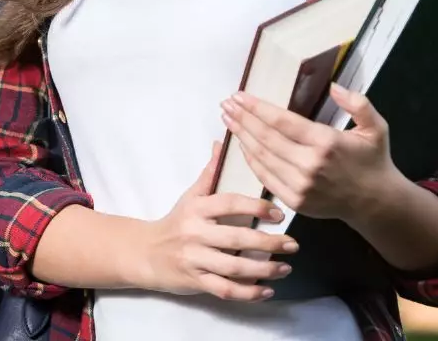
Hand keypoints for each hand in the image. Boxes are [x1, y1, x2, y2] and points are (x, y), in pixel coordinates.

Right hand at [138, 141, 300, 299]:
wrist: (146, 253)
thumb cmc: (176, 222)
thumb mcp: (190, 196)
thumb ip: (209, 174)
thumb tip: (221, 144)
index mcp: (196, 209)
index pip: (228, 204)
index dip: (254, 207)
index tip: (278, 213)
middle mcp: (195, 234)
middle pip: (236, 239)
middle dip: (268, 243)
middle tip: (292, 244)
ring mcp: (195, 259)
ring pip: (233, 268)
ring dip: (264, 269)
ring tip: (286, 267)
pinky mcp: (196, 282)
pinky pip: (225, 290)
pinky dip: (248, 292)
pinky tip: (267, 290)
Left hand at [220, 83, 402, 222]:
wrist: (375, 202)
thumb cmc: (373, 160)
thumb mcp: (376, 127)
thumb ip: (358, 104)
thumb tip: (334, 87)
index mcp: (326, 142)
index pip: (282, 121)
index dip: (256, 108)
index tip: (239, 96)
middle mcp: (310, 164)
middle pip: (266, 138)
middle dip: (242, 118)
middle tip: (226, 104)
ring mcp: (301, 186)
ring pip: (262, 157)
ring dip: (241, 137)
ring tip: (228, 120)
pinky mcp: (295, 201)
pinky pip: (265, 177)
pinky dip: (251, 160)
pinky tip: (242, 145)